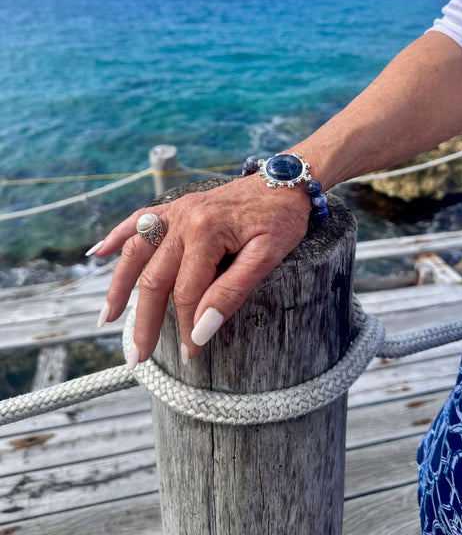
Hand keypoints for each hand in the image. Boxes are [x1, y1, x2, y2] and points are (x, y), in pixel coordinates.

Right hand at [92, 176, 311, 365]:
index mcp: (206, 232)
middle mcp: (184, 219)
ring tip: (106, 319)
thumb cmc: (282, 219)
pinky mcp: (178, 206)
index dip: (185, 327)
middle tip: (137, 358)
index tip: (188, 355)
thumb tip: (200, 331)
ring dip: (118, 286)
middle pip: (154, 278)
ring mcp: (177, 210)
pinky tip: (99, 253)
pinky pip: (140, 220)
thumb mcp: (267, 257)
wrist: (286, 181)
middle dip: (143, 321)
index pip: (187, 293)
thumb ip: (231, 293)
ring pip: (137, 251)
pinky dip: (117, 236)